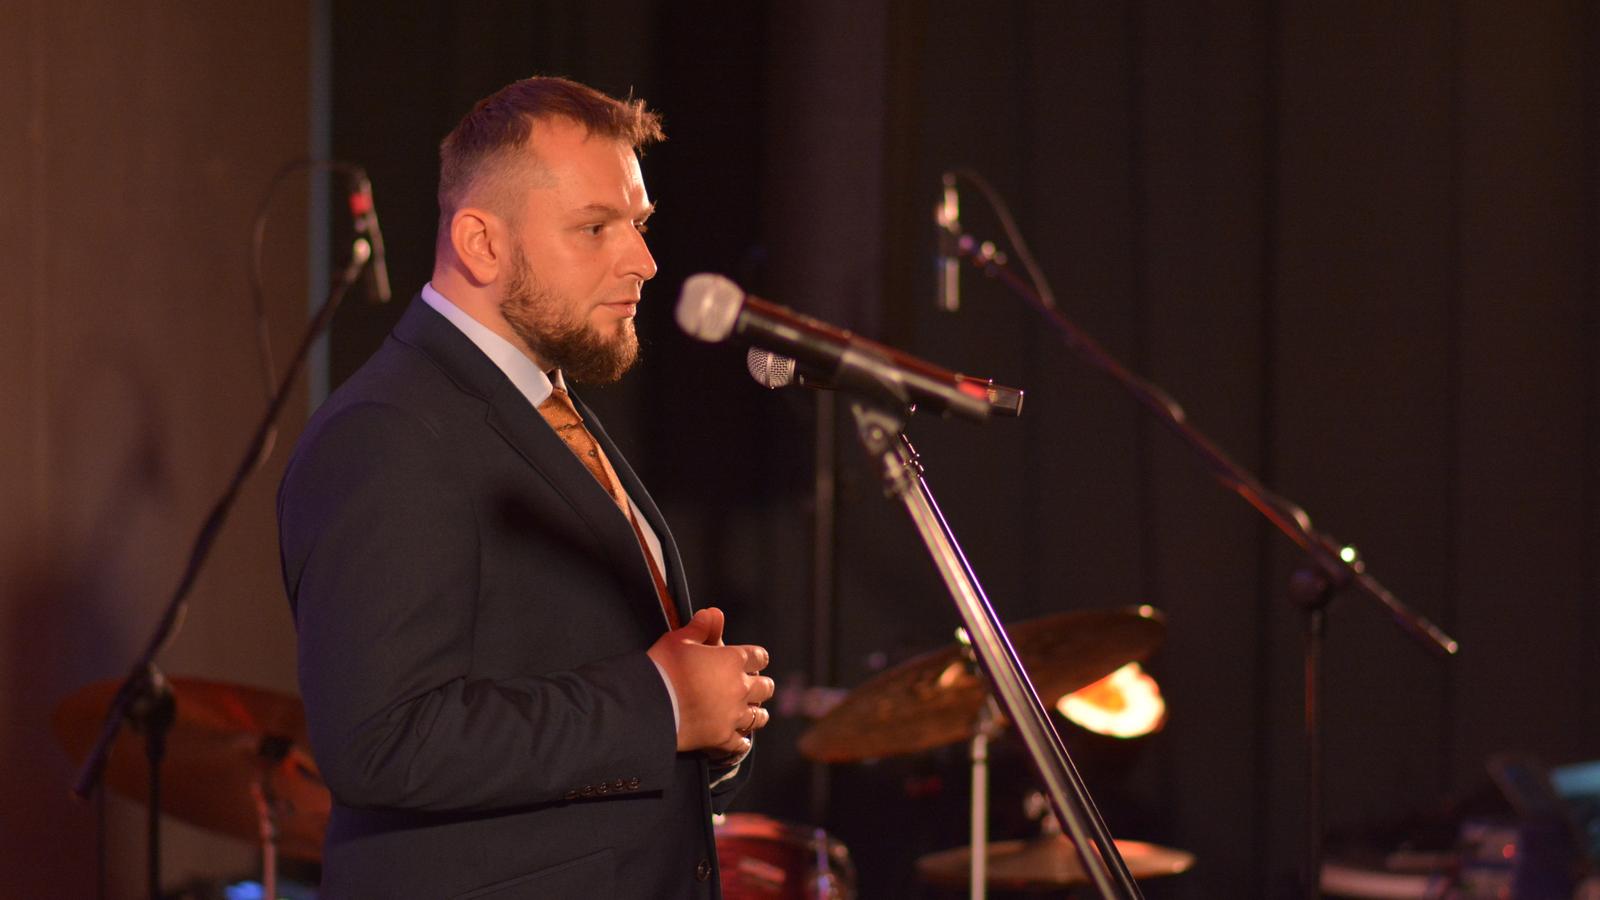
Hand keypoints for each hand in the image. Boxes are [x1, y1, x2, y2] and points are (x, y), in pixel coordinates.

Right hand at [647, 608, 773, 753]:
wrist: (648, 706)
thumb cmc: (663, 668)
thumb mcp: (678, 640)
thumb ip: (700, 627)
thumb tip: (714, 613)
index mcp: (732, 660)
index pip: (759, 657)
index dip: (755, 658)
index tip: (751, 660)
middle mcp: (739, 688)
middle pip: (766, 687)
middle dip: (760, 685)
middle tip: (751, 686)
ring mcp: (733, 715)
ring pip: (759, 716)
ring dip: (755, 712)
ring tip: (748, 712)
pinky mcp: (723, 738)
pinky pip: (742, 743)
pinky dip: (741, 740)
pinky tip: (737, 738)